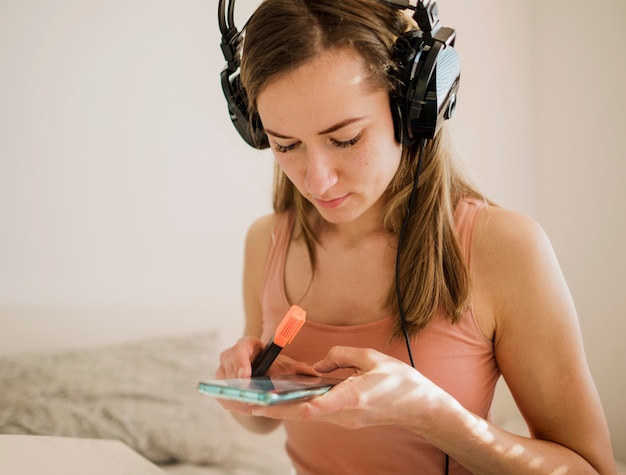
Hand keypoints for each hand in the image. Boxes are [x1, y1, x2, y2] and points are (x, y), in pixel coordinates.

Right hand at [214, 337, 321, 413]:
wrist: (268, 381)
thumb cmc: (278, 371)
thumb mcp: (290, 370)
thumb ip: (301, 370)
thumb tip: (314, 374)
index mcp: (251, 345)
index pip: (242, 346)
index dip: (242, 360)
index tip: (246, 375)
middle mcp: (234, 354)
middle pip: (229, 362)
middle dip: (236, 379)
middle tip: (246, 395)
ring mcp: (225, 368)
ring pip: (222, 378)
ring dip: (233, 392)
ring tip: (246, 406)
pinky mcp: (221, 384)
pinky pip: (221, 392)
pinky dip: (231, 400)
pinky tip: (242, 408)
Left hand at [249, 346, 448, 432]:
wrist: (421, 407)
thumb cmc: (401, 381)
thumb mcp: (371, 358)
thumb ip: (341, 356)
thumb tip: (318, 364)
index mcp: (351, 398)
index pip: (312, 407)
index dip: (283, 405)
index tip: (260, 403)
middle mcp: (344, 414)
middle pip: (301, 414)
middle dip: (270, 409)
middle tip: (241, 403)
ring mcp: (345, 420)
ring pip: (306, 414)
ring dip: (280, 408)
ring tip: (252, 398)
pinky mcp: (346, 419)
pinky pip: (317, 412)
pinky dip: (297, 405)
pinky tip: (282, 397)